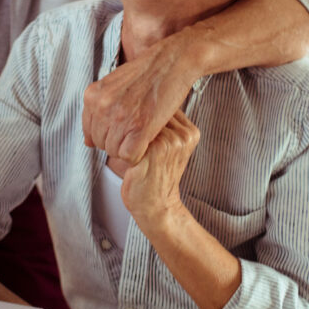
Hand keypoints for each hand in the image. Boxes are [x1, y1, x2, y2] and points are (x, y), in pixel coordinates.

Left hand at [83, 34, 198, 164]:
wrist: (172, 61)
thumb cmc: (147, 73)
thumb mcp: (114, 85)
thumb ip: (99, 111)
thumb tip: (87, 142)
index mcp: (92, 96)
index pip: (90, 133)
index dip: (109, 134)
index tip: (125, 125)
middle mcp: (101, 106)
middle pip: (101, 144)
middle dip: (118, 141)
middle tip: (137, 128)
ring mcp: (119, 116)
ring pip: (115, 152)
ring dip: (130, 147)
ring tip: (144, 130)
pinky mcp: (139, 126)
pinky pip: (130, 156)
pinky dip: (140, 153)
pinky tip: (149, 138)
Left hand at [116, 110, 199, 225]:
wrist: (156, 206)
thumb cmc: (155, 175)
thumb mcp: (165, 147)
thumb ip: (159, 125)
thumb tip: (134, 102)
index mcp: (189, 132)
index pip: (164, 106)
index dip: (146, 110)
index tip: (135, 117)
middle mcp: (182, 136)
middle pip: (152, 111)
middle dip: (134, 118)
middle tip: (124, 131)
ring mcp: (170, 143)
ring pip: (139, 122)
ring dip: (125, 129)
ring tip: (121, 142)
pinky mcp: (153, 152)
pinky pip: (130, 137)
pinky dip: (120, 142)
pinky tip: (118, 150)